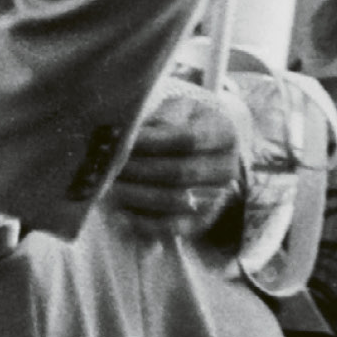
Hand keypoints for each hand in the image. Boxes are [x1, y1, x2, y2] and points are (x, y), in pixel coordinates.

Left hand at [103, 80, 245, 237]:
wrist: (203, 150)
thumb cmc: (183, 125)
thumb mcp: (177, 110)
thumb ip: (160, 118)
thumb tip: (130, 133)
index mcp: (225, 135)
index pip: (186, 140)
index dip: (150, 141)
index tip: (121, 139)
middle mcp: (227, 168)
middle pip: (179, 172)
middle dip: (138, 170)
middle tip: (109, 166)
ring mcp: (218, 196)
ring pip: (175, 200)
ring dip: (137, 195)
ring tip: (110, 186)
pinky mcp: (202, 219)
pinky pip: (174, 226)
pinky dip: (145, 222)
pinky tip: (121, 213)